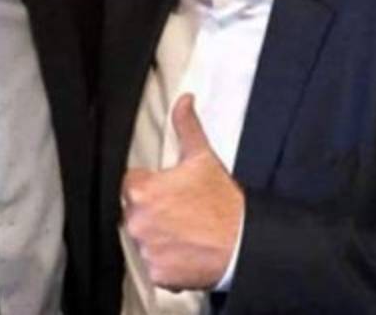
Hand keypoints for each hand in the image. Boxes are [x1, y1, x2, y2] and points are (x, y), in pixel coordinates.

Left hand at [122, 94, 244, 290]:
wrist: (244, 244)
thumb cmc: (223, 203)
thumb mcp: (203, 158)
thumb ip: (187, 126)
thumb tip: (183, 101)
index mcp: (142, 191)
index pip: (132, 184)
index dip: (152, 186)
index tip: (170, 192)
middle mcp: (138, 221)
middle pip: (134, 213)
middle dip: (153, 212)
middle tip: (181, 214)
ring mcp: (146, 249)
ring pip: (143, 240)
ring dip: (158, 238)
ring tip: (185, 233)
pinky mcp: (156, 273)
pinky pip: (153, 266)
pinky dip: (166, 263)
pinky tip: (185, 252)